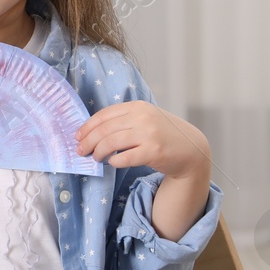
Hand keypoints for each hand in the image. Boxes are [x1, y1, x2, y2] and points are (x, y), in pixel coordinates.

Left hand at [75, 100, 210, 179]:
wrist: (192, 150)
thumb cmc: (164, 135)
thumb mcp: (146, 119)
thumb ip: (124, 120)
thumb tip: (92, 132)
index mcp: (138, 106)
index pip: (104, 115)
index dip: (87, 127)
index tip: (78, 136)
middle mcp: (143, 117)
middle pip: (104, 129)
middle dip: (88, 141)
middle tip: (80, 151)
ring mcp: (149, 134)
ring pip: (111, 143)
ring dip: (98, 152)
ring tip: (95, 158)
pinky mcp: (153, 152)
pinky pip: (124, 158)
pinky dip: (114, 161)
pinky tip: (113, 162)